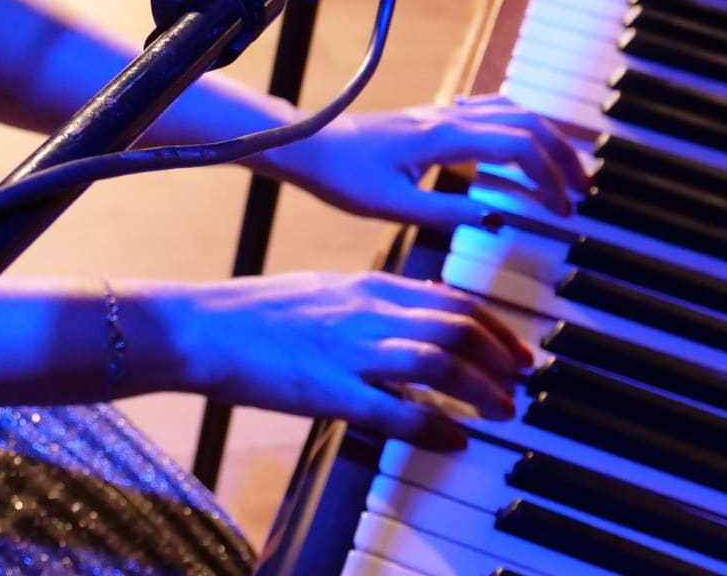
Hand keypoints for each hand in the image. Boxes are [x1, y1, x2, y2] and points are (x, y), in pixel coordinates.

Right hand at [159, 271, 528, 447]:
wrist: (202, 327)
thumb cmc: (258, 313)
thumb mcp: (327, 290)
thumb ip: (376, 302)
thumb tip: (422, 316)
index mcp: (369, 286)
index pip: (454, 301)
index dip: (498, 328)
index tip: (520, 352)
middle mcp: (368, 312)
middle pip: (459, 327)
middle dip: (503, 357)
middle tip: (524, 382)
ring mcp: (350, 351)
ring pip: (440, 361)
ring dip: (482, 388)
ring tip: (504, 409)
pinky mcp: (329, 390)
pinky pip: (395, 409)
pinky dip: (434, 426)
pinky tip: (455, 440)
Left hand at [269, 95, 589, 227]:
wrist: (309, 146)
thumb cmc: (343, 177)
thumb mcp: (393, 207)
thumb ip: (447, 211)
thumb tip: (495, 220)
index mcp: (444, 138)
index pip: (518, 147)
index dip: (550, 176)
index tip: (565, 208)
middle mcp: (448, 119)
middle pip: (527, 123)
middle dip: (562, 156)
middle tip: (582, 191)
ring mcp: (441, 115)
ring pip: (511, 111)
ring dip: (544, 139)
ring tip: (563, 173)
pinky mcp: (432, 120)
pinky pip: (489, 111)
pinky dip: (518, 127)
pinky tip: (520, 149)